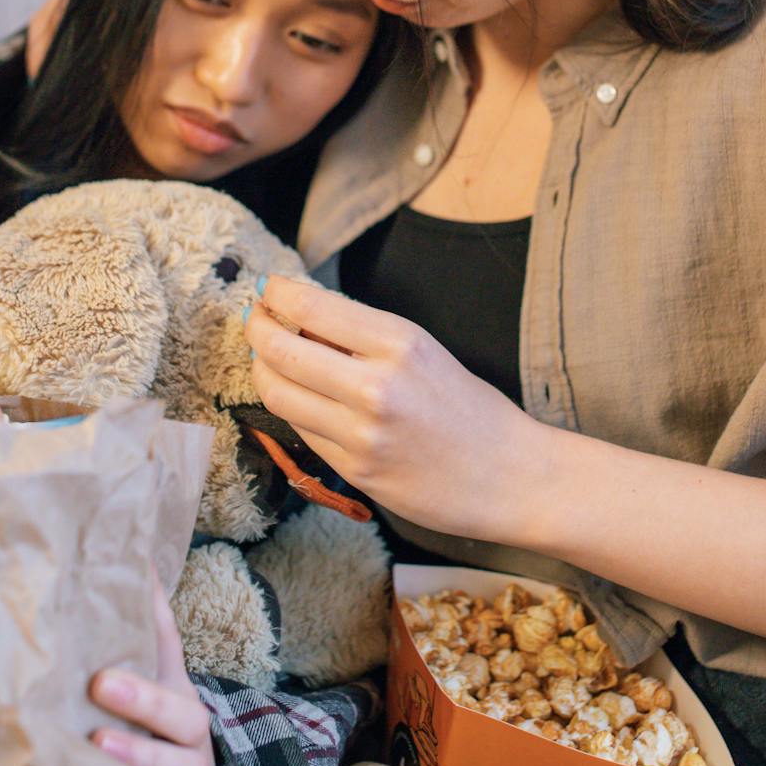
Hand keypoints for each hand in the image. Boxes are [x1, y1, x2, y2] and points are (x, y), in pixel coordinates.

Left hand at [89, 574, 215, 765]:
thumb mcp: (135, 693)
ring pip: (179, 763)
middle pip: (180, 710)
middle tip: (101, 684)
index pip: (167, 644)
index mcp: (174, 690)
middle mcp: (188, 727)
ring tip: (101, 742)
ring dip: (141, 753)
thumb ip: (115, 654)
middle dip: (145, 698)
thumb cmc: (145, 738)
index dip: (154, 609)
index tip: (136, 568)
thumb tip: (85, 592)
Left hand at [244, 276, 538, 539]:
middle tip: (254, 321)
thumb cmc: (471, 410)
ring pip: (279, 392)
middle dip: (256, 329)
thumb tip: (301, 315)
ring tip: (269, 359)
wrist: (510, 476)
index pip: (311, 307)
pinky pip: (301, 430)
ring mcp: (361, 433)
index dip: (275, 295)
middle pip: (280, 350)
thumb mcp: (424, 352)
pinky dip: (291, 407)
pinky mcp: (354, 470)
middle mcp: (376, 385)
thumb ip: (364, 336)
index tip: (266, 289)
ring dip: (264, 370)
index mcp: (400, 343)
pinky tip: (298, 397)